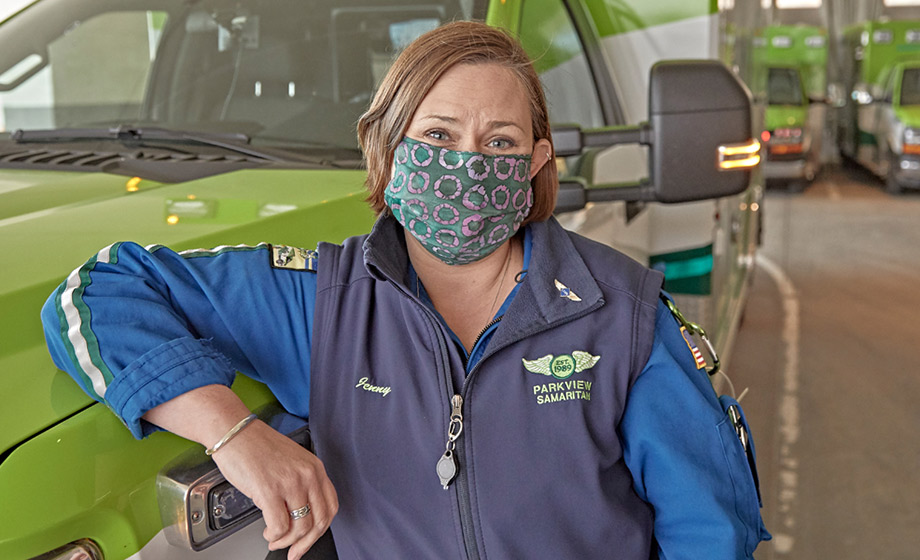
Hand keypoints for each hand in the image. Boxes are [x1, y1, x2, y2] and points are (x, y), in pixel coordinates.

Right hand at [211, 420, 338, 559]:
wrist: (234, 433)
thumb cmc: (257, 447)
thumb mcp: (291, 462)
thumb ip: (302, 484)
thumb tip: (301, 515)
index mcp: (315, 468)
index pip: (330, 506)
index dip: (321, 529)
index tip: (310, 539)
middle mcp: (307, 474)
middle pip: (319, 521)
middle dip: (306, 543)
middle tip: (294, 551)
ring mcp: (290, 482)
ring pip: (300, 527)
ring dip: (286, 541)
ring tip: (275, 539)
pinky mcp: (270, 490)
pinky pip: (279, 526)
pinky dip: (273, 535)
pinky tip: (267, 531)